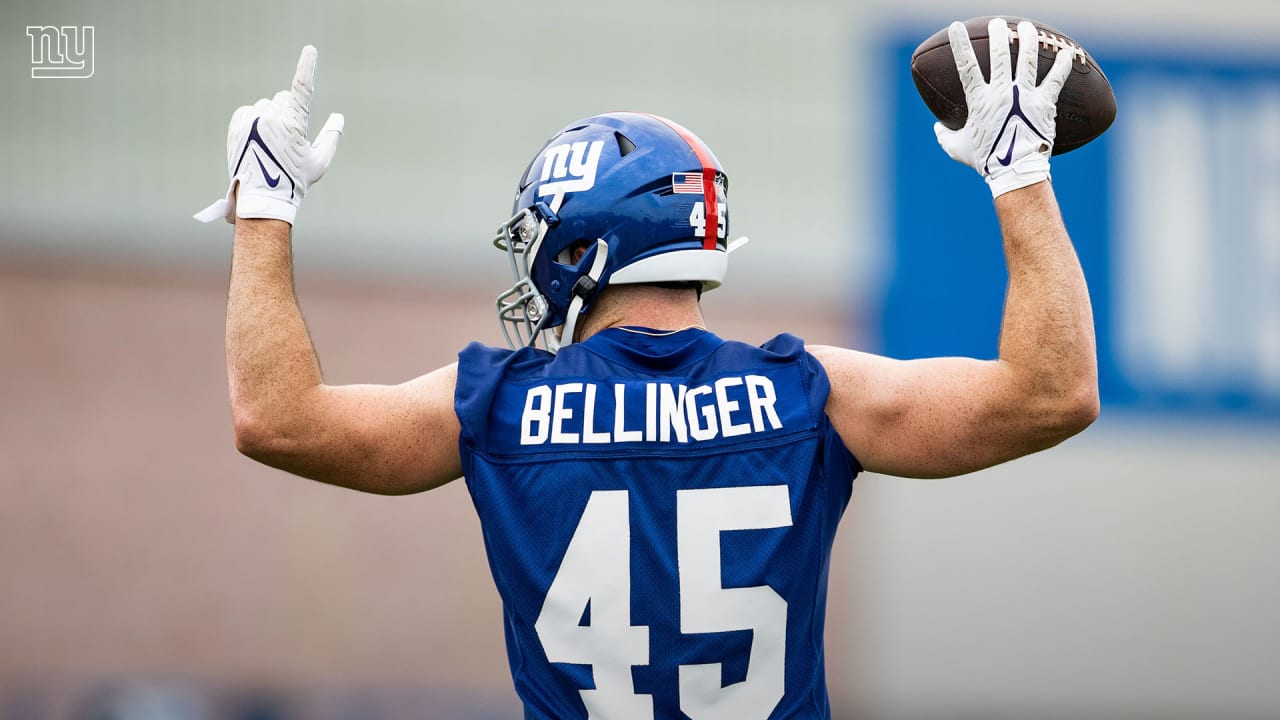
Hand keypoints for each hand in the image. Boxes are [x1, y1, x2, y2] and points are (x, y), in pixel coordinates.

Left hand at [194, 45, 343, 224]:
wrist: (262, 197)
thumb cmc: (295, 181)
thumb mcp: (319, 161)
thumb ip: (331, 136)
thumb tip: (339, 118)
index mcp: (294, 123)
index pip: (303, 89)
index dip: (307, 67)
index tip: (310, 50)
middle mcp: (271, 116)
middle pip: (284, 99)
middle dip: (288, 113)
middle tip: (287, 140)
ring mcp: (252, 118)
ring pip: (267, 106)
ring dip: (271, 118)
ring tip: (270, 146)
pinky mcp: (238, 123)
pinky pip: (250, 112)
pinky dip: (255, 122)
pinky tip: (257, 142)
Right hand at [934, 19, 1072, 197]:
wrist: (1014, 171)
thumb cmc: (985, 161)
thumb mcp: (957, 149)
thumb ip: (944, 136)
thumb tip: (936, 128)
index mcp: (979, 101)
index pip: (966, 67)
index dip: (959, 45)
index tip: (955, 27)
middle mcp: (1002, 93)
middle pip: (1000, 55)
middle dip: (998, 35)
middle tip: (998, 24)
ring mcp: (1025, 96)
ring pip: (1027, 60)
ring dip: (1027, 40)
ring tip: (1026, 27)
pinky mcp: (1044, 104)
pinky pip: (1055, 79)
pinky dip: (1062, 64)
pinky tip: (1066, 51)